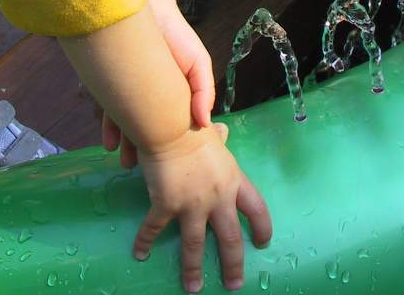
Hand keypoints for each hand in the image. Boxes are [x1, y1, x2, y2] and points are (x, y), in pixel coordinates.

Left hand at [99, 0, 214, 165]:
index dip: (167, 146)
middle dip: (139, 149)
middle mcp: (149, 98)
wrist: (150, 13)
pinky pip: (108, 108)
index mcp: (172, 98)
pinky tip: (109, 140)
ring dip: (123, 142)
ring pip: (125, 123)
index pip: (169, 127)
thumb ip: (204, 93)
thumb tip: (205, 124)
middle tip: (136, 168)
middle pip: (144, 129)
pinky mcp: (112, 83)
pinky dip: (109, 125)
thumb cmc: (178, 38)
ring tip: (121, 159)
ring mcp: (130, 92)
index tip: (167, 164)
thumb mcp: (199, 65)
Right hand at [136, 123, 271, 292]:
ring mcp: (192, 204)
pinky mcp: (167, 204)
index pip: (256, 208)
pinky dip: (145, 242)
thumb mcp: (213, 135)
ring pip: (195, 244)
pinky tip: (140, 254)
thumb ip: (218, 140)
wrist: (170, 125)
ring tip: (193, 288)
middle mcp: (217, 197)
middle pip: (230, 238)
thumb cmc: (193, 124)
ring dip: (193, 269)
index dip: (262, 227)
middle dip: (233, 264)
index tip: (263, 243)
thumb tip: (223, 133)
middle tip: (234, 284)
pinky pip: (155, 229)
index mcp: (233, 179)